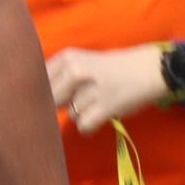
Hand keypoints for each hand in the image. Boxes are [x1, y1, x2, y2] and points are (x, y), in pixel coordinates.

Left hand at [46, 44, 167, 134]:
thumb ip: (58, 77)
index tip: (47, 100)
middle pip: (51, 100)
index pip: (39, 81)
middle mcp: (75, 70)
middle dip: (61, 107)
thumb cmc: (110, 69)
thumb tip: (36, 100)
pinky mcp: (106, 105)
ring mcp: (90, 88)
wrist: (149, 69)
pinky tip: (95, 119)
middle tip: (77, 104)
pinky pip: (84, 125)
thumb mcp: (80, 62)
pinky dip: (88, 127)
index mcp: (66, 57)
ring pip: (71, 114)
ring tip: (95, 105)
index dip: (41, 95)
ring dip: (80, 115)